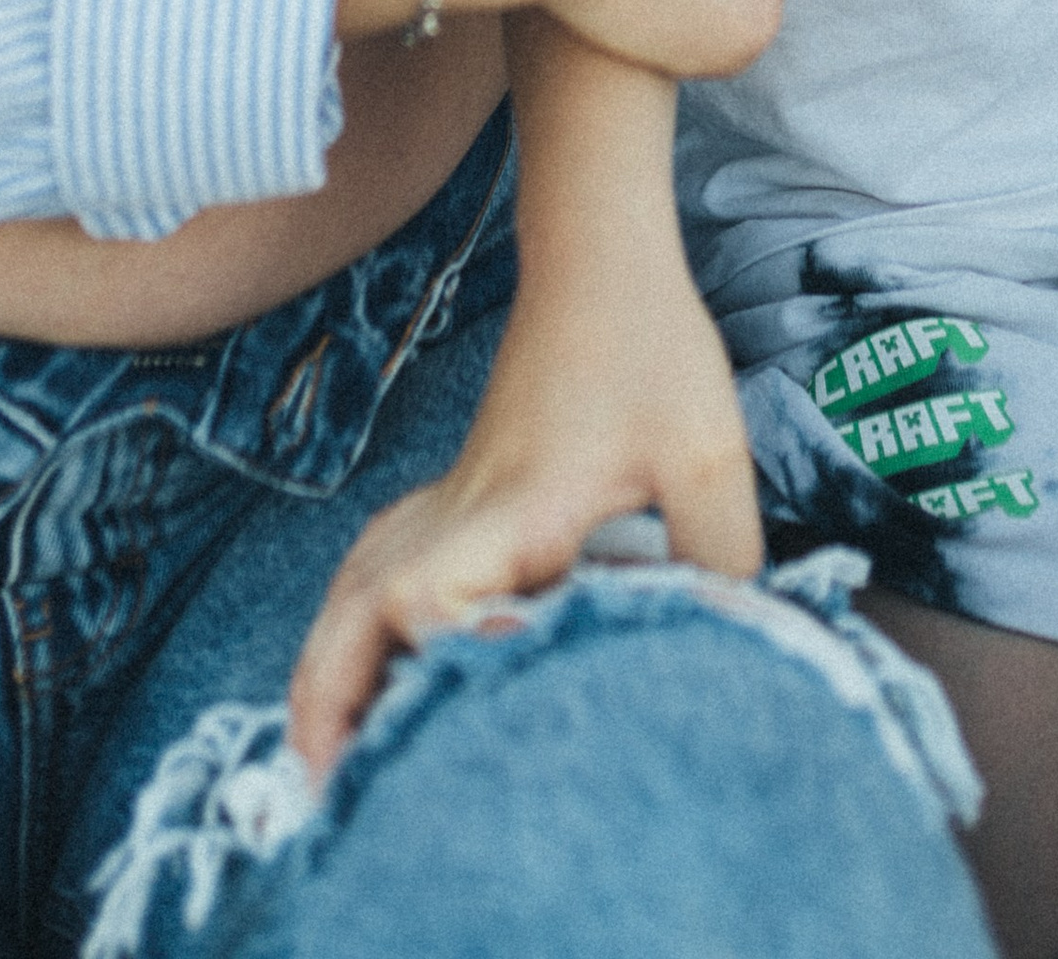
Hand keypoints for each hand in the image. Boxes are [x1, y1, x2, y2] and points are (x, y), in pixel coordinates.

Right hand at [286, 238, 761, 773]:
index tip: (467, 719)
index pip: (428, 603)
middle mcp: (459, 514)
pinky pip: (378, 567)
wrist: (603, 258)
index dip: (439, 667)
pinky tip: (374, 663)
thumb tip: (730, 649)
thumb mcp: (707, 454)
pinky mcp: (457, 489)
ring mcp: (448, 499)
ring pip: (353, 593)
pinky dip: (354, 623)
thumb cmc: (649, 346)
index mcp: (512, 511)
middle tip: (328, 800)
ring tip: (331, 758)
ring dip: (330, 671)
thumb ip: (720, 560)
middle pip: (352, 615)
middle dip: (327, 710)